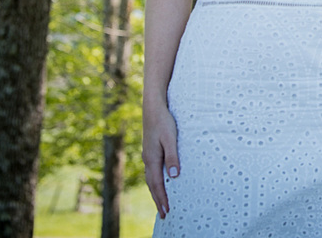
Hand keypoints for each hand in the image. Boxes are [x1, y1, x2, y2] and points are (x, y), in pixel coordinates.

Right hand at [142, 104, 179, 218]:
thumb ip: (172, 156)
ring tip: (161, 203)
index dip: (162, 199)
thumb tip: (174, 176)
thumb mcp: (170, 138)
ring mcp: (148, 155)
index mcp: (152, 159)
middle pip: (152, 185)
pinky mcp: (150, 150)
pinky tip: (160, 182)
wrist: (153, 107)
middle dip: (158, 200)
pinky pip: (152, 172)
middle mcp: (148, 159)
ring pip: (151, 179)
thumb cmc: (164, 121)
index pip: (157, 184)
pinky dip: (155, 182)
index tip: (167, 212)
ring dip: (156, 192)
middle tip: (164, 214)